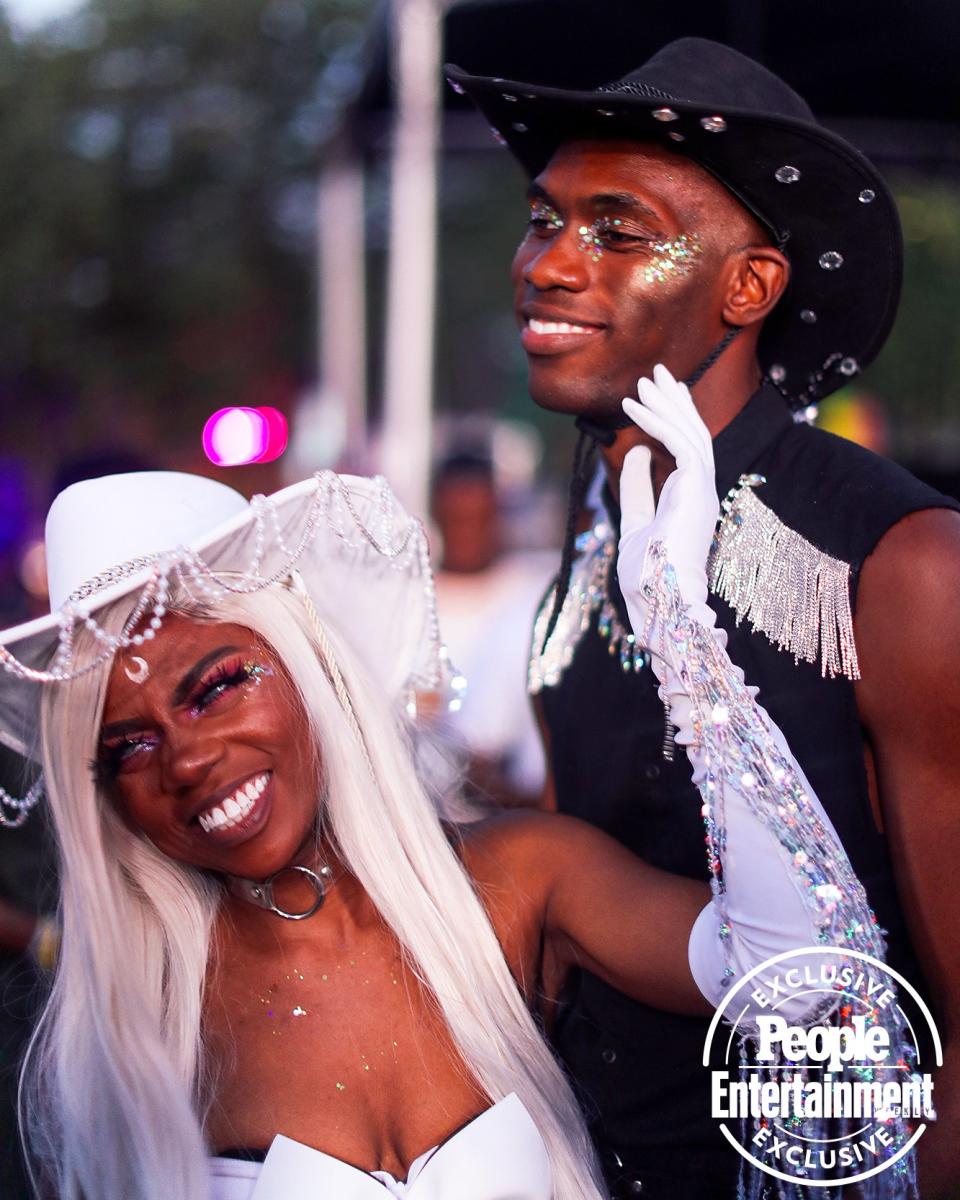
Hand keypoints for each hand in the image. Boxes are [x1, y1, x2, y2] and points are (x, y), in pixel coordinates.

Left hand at [618, 364, 718, 610]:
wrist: (657, 601)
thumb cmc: (647, 575)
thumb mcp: (635, 521)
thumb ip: (637, 488)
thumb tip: (634, 451)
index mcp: (691, 499)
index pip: (687, 449)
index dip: (673, 419)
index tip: (658, 396)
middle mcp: (701, 489)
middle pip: (693, 433)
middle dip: (674, 400)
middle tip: (656, 372)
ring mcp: (702, 488)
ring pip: (690, 432)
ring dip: (667, 403)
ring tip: (645, 380)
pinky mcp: (696, 487)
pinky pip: (680, 442)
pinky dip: (657, 420)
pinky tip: (634, 407)